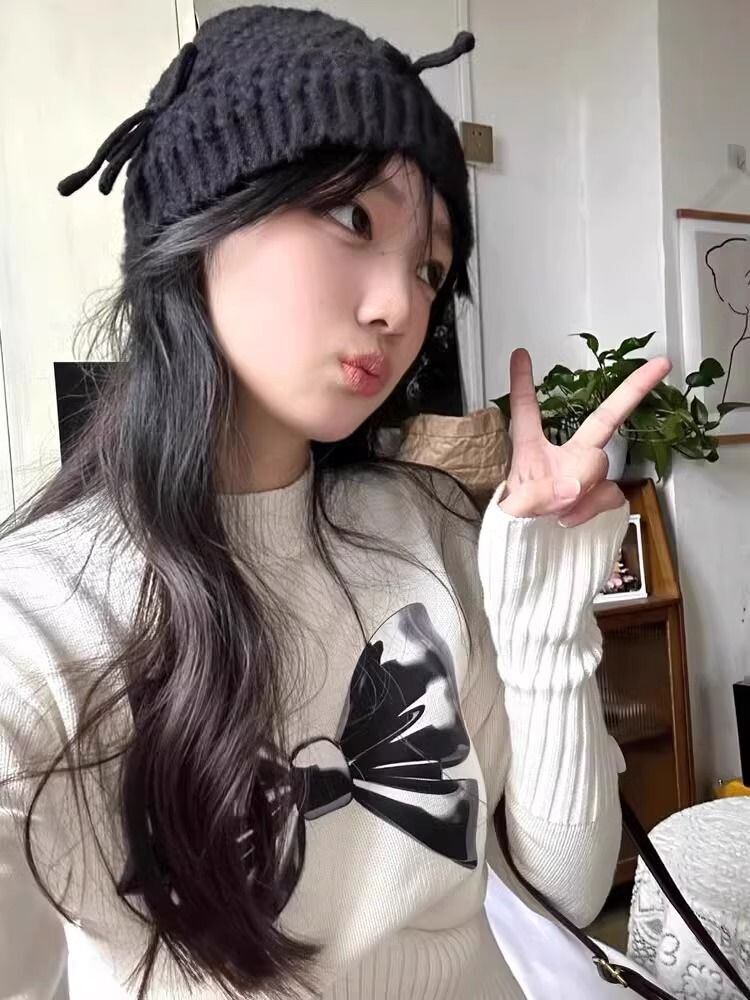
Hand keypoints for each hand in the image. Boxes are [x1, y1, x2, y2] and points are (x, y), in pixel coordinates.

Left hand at [499, 348, 671, 524]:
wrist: (531, 559)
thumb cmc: (515, 530)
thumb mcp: (513, 513)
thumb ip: (538, 497)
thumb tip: (572, 486)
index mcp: (530, 451)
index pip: (527, 409)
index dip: (522, 381)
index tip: (520, 354)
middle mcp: (563, 457)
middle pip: (602, 422)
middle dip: (632, 390)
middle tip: (660, 365)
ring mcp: (585, 476)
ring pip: (603, 468)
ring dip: (584, 492)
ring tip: (557, 514)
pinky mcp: (601, 496)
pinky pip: (612, 495)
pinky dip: (593, 509)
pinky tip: (571, 520)